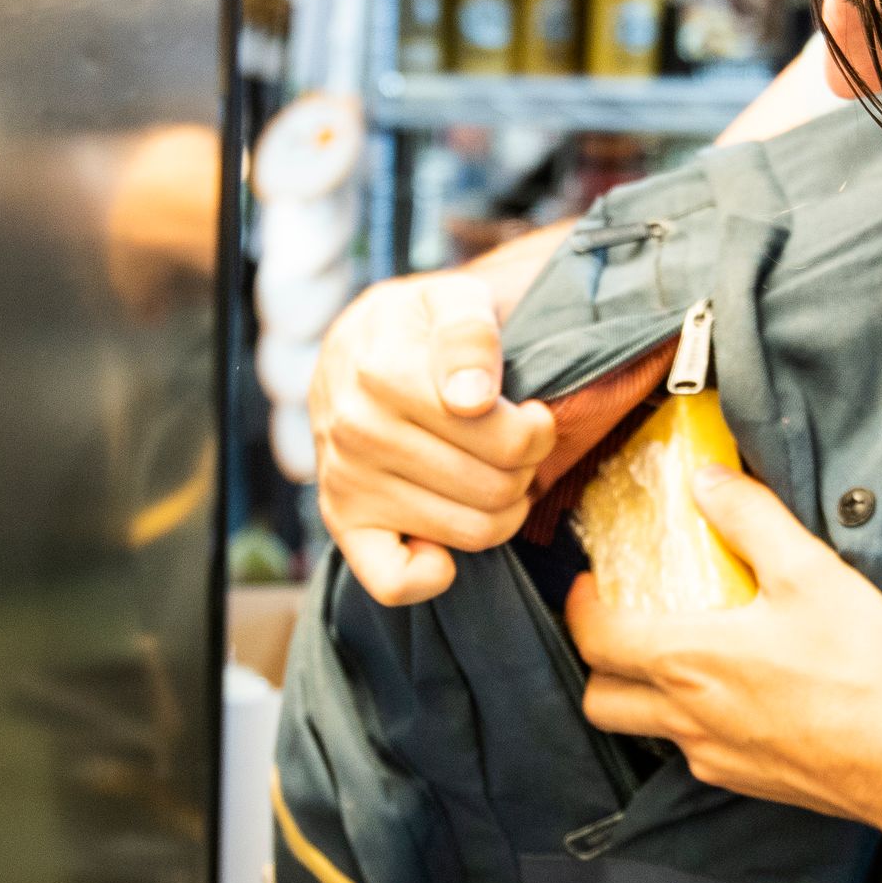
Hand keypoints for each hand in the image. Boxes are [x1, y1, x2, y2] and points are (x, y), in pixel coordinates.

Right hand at [305, 271, 555, 604]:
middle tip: (515, 448)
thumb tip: (472, 399)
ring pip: (471, 531)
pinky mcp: (342, 524)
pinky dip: (433, 573)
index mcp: (384, 372)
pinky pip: (394, 583)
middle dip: (525, 469)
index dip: (539, 430)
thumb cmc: (419, 328)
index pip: (507, 439)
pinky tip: (445, 541)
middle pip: (497, 486)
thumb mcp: (451, 300)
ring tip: (491, 476)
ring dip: (502, 511)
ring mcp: (346, 482)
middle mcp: (357, 431)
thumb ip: (468, 334)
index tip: (531, 415)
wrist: (355, 350)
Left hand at [565, 466, 881, 836]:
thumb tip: (708, 480)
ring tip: (679, 657)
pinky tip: (738, 695)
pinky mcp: (746, 781)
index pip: (594, 638)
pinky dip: (694, 722)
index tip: (590, 583)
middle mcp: (688, 717)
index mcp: (688, 661)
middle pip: (601, 698)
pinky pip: (695, 752)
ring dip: (642, 695)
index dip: (580, 607)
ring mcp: (714, 756)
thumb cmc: (862, 673)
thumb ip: (751, 517)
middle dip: (598, 660)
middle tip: (623, 624)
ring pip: (644, 730)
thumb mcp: (810, 572)